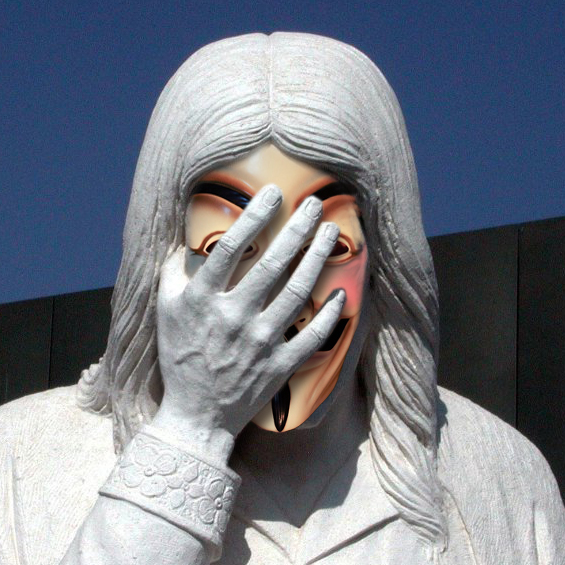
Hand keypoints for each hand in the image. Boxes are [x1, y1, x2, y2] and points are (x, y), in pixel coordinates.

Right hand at [152, 184, 344, 455]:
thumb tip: (181, 242)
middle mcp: (233, 317)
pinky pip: (311, 335)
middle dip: (296, 229)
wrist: (195, 416)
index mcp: (203, 301)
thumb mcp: (164, 313)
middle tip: (313, 204)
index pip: (230, 248)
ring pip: (296, 292)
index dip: (254, 216)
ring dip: (317, 259)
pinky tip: (340, 291)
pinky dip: (329, 314)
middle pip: (272, 264)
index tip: (273, 193)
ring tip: (330, 232)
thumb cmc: (180, 358)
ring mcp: (259, 342)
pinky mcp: (279, 365)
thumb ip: (172, 274)